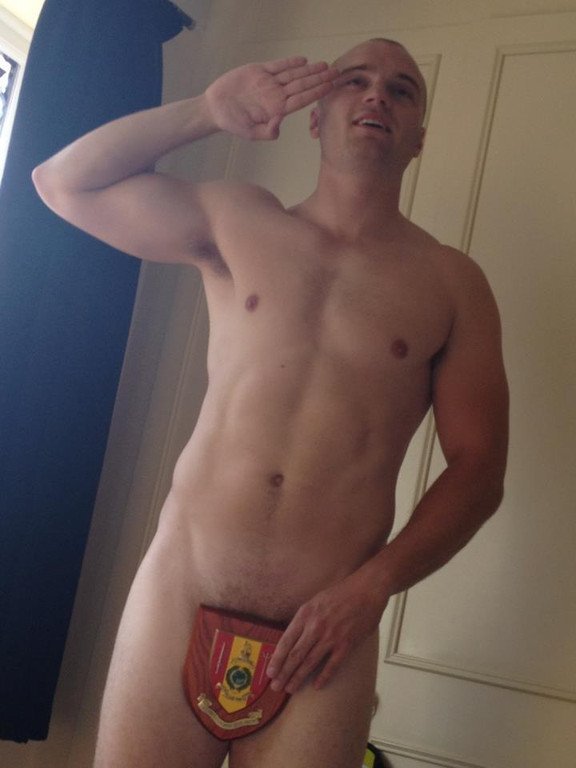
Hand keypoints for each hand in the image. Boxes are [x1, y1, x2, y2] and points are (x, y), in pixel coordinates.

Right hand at [204, 57, 337, 139]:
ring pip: (293, 74)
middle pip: (302, 85)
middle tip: (336, 73)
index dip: (317, 92)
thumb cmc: (233, 123)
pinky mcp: (259, 71)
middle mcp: (276, 95)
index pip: (302, 99)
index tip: (331, 87)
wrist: (216, 108)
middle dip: (320, 79)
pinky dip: (290, 62)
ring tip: (325, 65)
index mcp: (277, 109)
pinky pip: (278, 66)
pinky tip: (303, 60)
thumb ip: (267, 132)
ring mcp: (269, 82)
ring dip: (309, 69)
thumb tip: (278, 125)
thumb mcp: (251, 133)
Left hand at [266, 572, 387, 693]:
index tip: (270, 672)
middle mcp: (315, 626)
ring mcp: (331, 637)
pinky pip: (332, 665)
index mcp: (305, 614)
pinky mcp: (346, 644)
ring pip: (310, 662)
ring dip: (298, 677)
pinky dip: (323, 677)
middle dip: (284, 673)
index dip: (277, 659)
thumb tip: (293, 638)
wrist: (367, 589)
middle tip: (276, 686)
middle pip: (295, 655)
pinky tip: (316, 686)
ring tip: (290, 688)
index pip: (286, 641)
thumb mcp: (315, 601)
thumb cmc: (341, 593)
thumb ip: (304, 619)